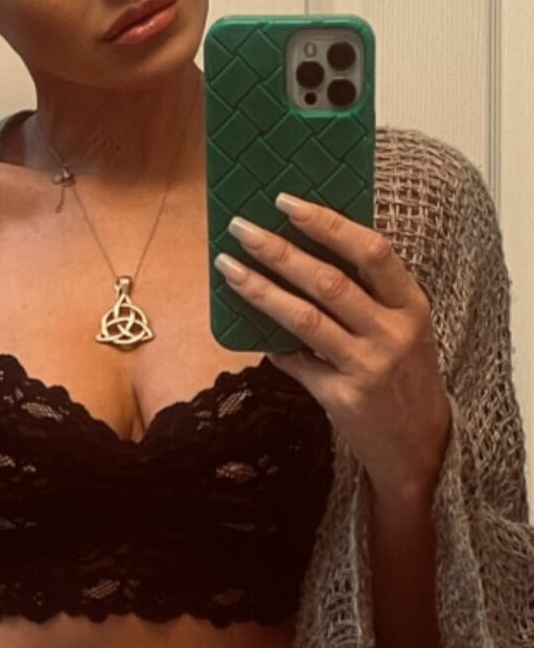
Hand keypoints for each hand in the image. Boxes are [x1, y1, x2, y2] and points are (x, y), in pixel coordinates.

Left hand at [214, 193, 452, 500]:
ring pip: (304, 319)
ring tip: (229, 267)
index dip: (328, 224)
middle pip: (329, 282)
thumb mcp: (405, 329)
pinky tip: (248, 331)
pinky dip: (271, 344)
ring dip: (261, 290)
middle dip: (279, 251)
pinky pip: (296, 362)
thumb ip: (370, 294)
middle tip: (241, 229)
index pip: (371, 252)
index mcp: (412, 306)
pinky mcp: (343, 399)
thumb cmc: (404, 374)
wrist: (419, 445)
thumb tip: (303, 248)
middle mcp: (393, 334)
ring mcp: (368, 367)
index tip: (286, 202)